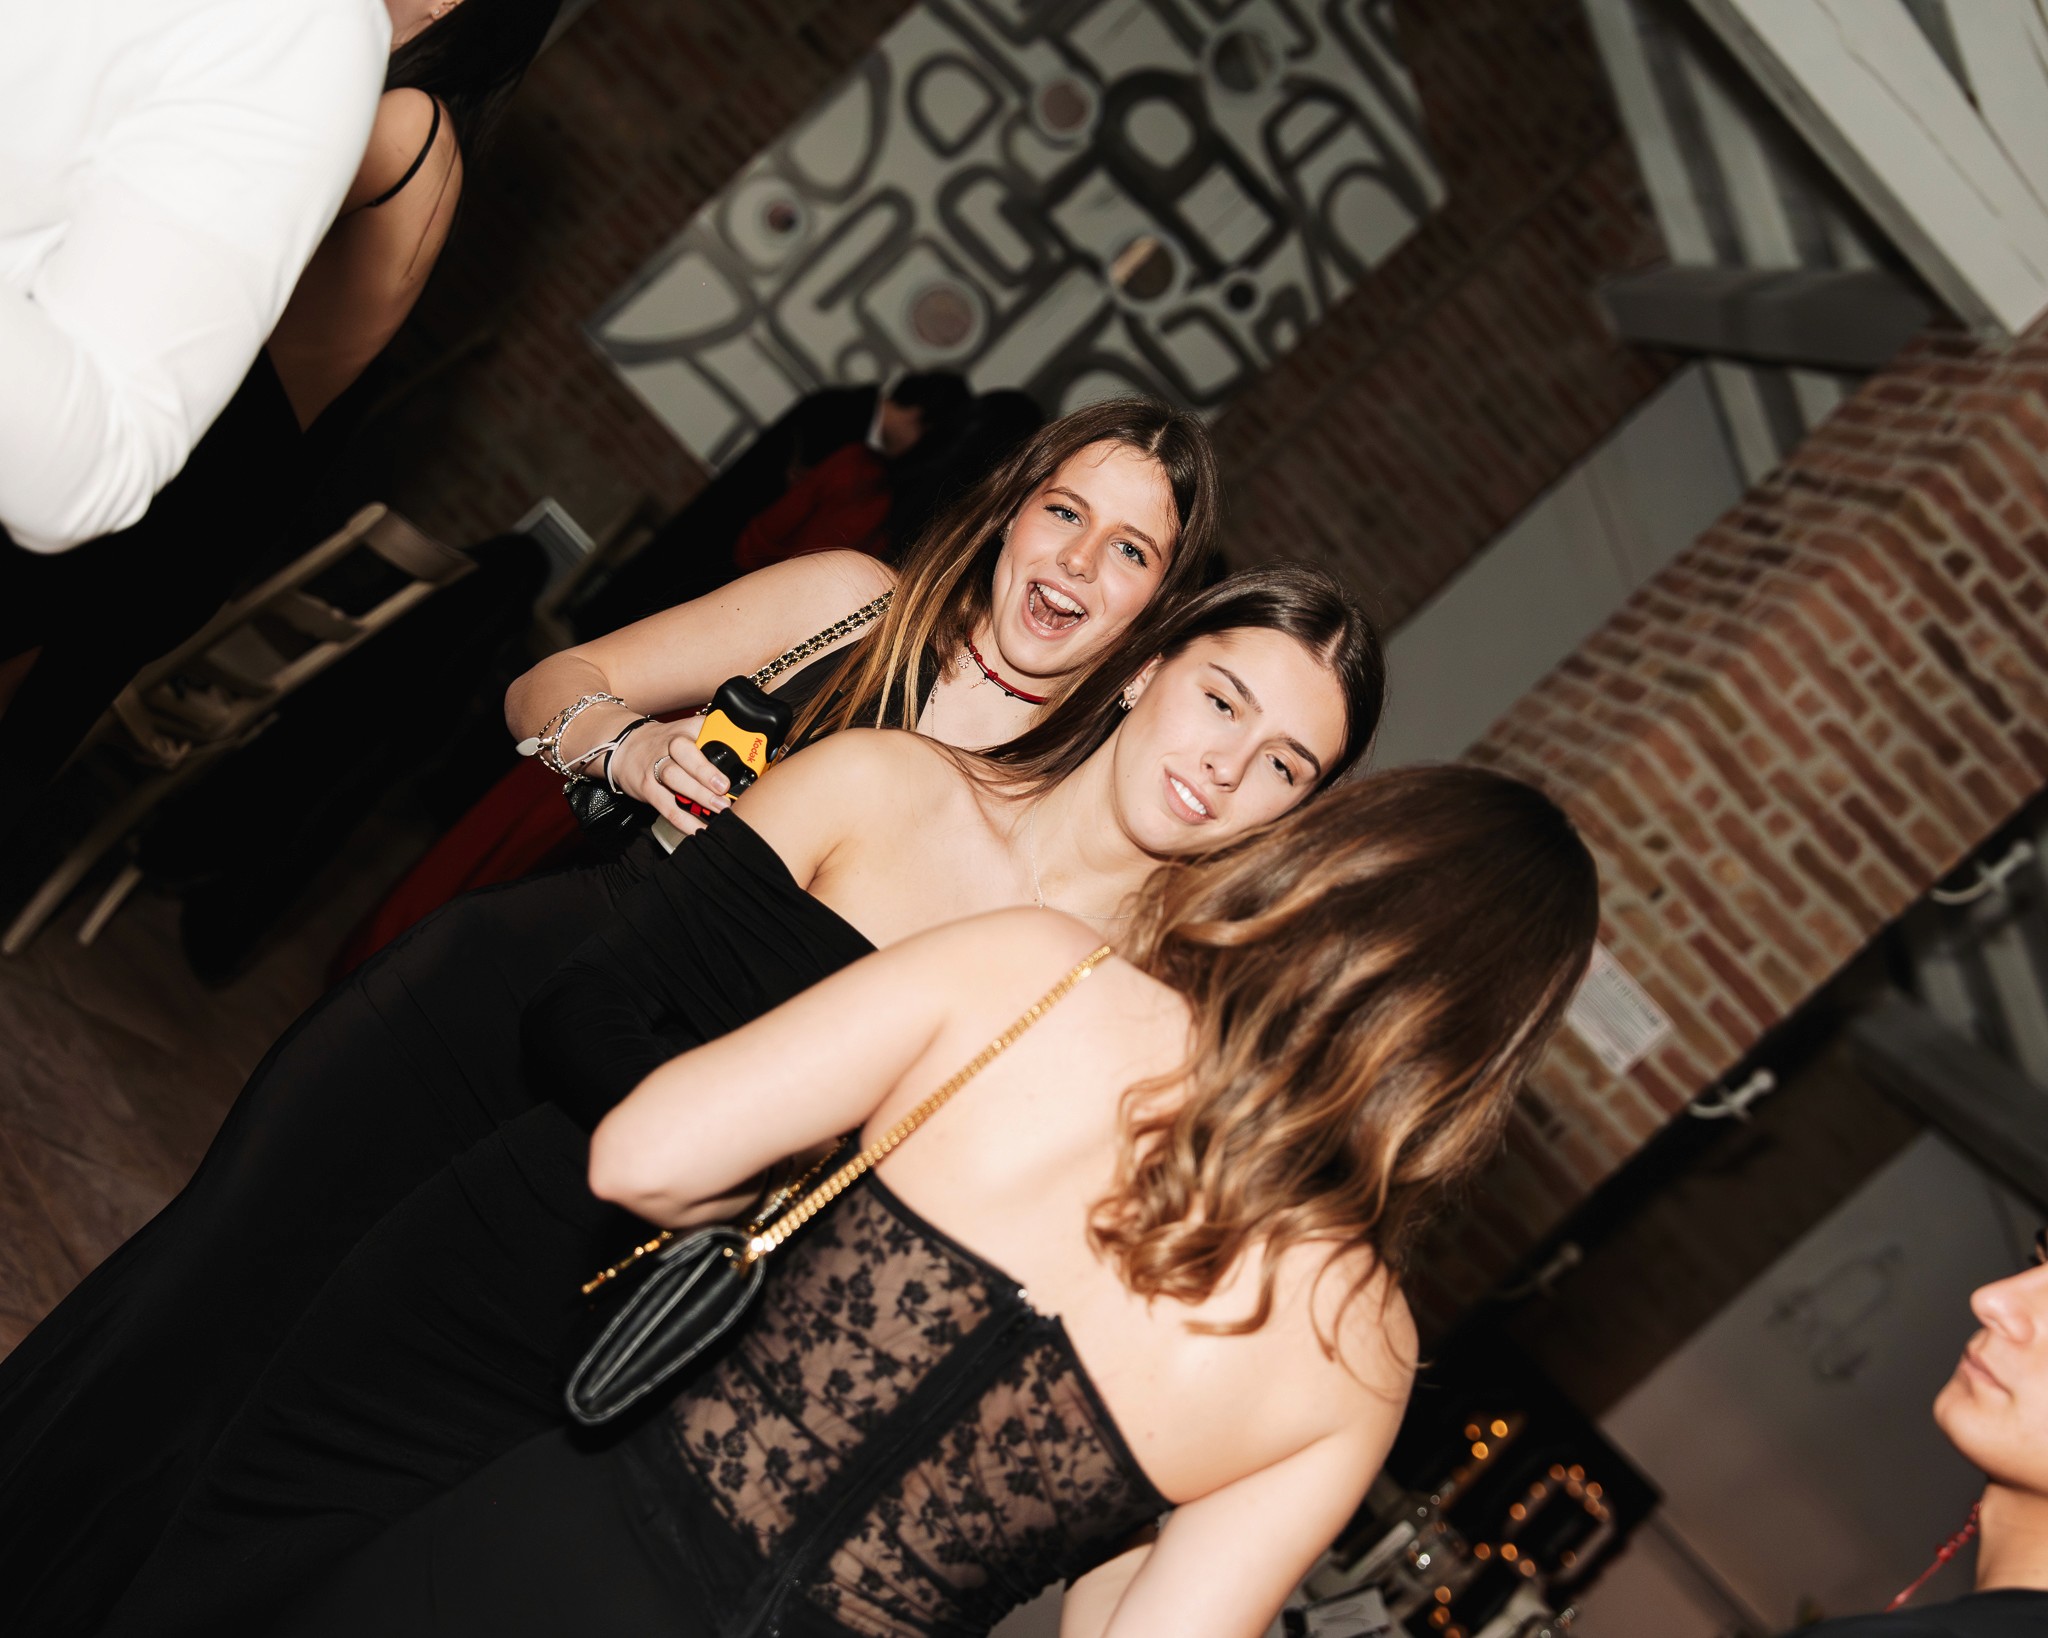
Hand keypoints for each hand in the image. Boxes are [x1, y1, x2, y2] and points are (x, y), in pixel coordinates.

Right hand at [607, 715, 730, 835]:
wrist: (623, 747)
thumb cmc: (665, 743)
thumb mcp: (686, 731)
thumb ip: (713, 738)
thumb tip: (751, 752)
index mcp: (684, 730)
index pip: (702, 729)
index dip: (719, 740)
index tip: (739, 755)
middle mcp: (668, 745)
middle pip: (684, 754)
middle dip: (705, 771)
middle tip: (725, 787)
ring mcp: (654, 767)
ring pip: (674, 778)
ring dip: (698, 795)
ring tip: (720, 809)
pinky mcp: (646, 788)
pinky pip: (666, 806)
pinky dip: (684, 820)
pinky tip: (700, 829)